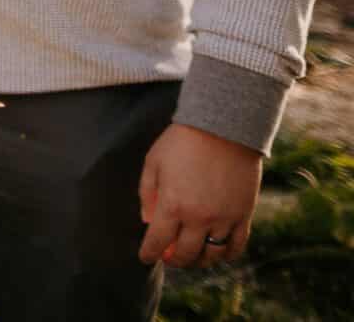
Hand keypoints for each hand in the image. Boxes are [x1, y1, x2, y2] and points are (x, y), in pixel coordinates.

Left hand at [138, 123, 263, 268]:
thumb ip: (147, 194)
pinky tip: (217, 252)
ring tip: (192, 255)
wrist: (223, 129)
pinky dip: (226, 255)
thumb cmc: (182, 142)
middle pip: (185, 254)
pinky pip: (236, 246)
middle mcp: (198, 217)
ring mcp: (224, 219)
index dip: (148, 253)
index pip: (157, 242)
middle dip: (173, 260)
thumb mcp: (153, 163)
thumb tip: (147, 221)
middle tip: (168, 256)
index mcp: (172, 205)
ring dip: (199, 260)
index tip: (145, 257)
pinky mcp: (244, 216)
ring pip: (212, 255)